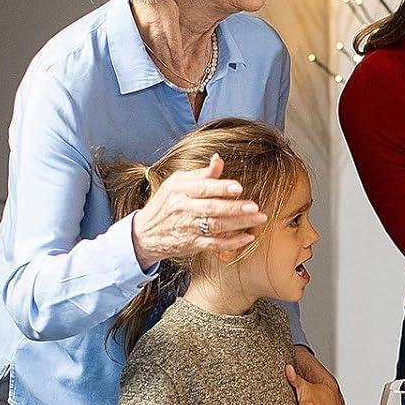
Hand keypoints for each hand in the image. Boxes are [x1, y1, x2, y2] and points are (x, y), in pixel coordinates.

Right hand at [130, 154, 264, 269]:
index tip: (238, 187)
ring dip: (239, 223)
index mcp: (179, 189)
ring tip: (258, 218)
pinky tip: (247, 238)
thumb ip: (201, 174)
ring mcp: (188, 228)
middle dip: (234, 208)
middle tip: (255, 206)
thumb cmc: (166, 204)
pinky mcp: (192, 244)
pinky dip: (232, 243)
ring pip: (216, 226)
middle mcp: (183, 208)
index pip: (202, 188)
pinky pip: (215, 244)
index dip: (221, 187)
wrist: (145, 233)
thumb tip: (219, 159)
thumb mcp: (177, 183)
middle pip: (211, 208)